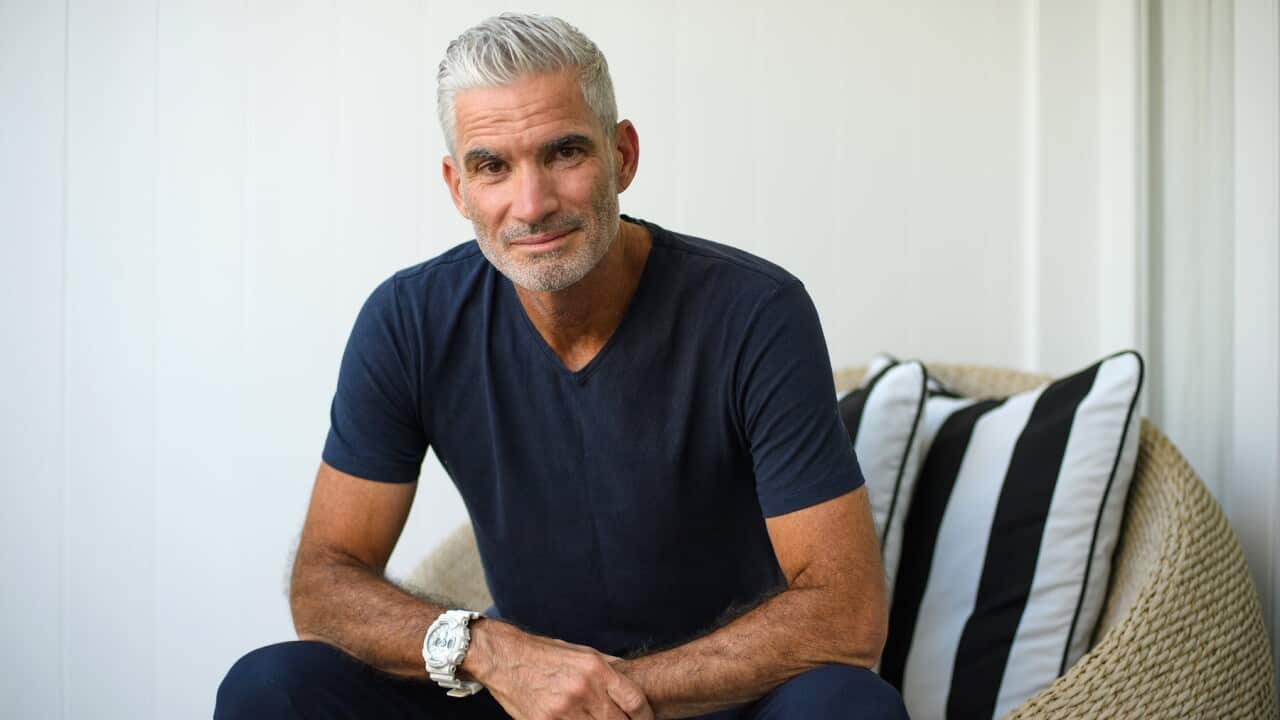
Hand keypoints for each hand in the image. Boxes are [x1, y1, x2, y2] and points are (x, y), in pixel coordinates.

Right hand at [465, 621, 653, 719]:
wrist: (505, 659)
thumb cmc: (545, 655)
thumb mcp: (582, 652)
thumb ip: (609, 667)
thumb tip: (632, 676)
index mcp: (596, 670)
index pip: (635, 702)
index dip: (645, 717)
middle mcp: (584, 690)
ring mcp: (564, 710)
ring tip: (595, 719)